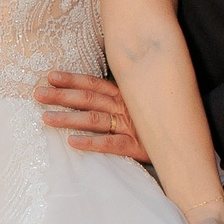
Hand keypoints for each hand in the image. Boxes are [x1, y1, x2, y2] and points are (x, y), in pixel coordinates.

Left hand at [35, 72, 150, 163]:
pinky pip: (112, 144)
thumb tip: (88, 97)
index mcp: (124, 96)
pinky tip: (73, 142)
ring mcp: (132, 126)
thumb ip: (117, 101)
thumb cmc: (158, 123)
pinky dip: (92, 142)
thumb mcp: (139, 106)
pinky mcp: (138, 147)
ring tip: (46, 118)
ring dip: (69, 118)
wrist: (186, 143)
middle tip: (38, 95)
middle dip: (62, 96)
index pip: (93, 84)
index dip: (71, 80)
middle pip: (88, 99)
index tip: (50, 77)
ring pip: (95, 119)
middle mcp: (125, 107)